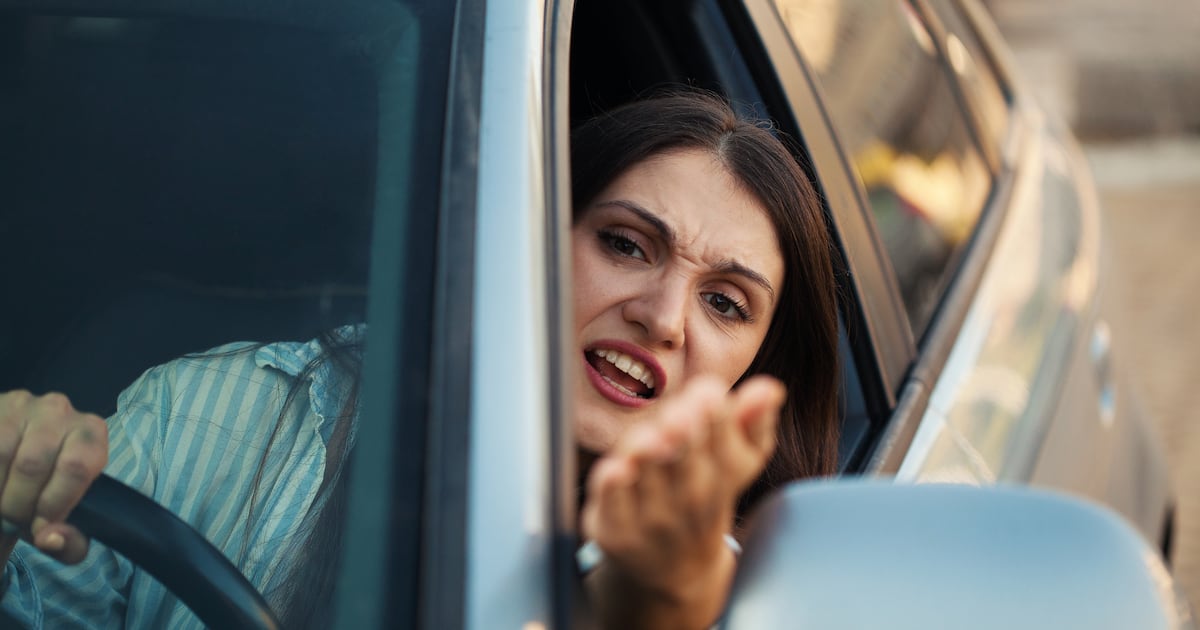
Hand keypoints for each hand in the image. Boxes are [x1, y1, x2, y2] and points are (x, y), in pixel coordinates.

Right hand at [0, 391, 107, 565]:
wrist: (15, 468)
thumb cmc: (48, 493)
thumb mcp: (67, 520)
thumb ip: (70, 541)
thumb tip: (51, 539)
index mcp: (91, 431)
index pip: (76, 468)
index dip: (54, 505)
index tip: (39, 530)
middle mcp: (58, 409)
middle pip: (32, 464)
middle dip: (18, 505)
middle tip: (13, 522)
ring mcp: (19, 403)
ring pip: (1, 455)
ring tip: (1, 506)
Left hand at [580, 375, 784, 629]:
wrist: (674, 569)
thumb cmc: (704, 494)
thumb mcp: (736, 461)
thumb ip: (752, 422)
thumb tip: (770, 387)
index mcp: (721, 480)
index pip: (726, 454)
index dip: (718, 423)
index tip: (710, 392)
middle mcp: (688, 504)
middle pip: (689, 471)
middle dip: (686, 441)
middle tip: (681, 416)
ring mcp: (650, 521)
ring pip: (649, 483)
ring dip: (649, 459)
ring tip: (651, 437)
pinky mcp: (614, 532)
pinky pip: (613, 508)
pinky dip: (614, 490)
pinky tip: (615, 469)